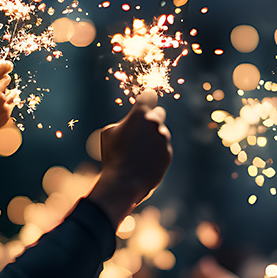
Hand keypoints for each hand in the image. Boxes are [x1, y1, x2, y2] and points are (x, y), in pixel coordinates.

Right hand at [0, 61, 15, 141]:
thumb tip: (8, 66)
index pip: (3, 67)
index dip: (7, 65)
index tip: (9, 66)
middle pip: (7, 79)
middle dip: (2, 83)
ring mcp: (3, 102)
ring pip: (13, 92)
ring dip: (7, 94)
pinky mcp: (7, 113)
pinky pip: (12, 104)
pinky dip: (6, 105)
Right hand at [88, 90, 172, 221]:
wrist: (125, 182)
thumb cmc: (113, 155)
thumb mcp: (108, 133)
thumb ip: (123, 122)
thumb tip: (131, 122)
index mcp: (140, 114)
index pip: (149, 95)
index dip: (146, 98)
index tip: (145, 101)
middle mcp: (155, 123)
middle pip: (159, 113)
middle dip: (150, 119)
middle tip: (140, 129)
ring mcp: (163, 139)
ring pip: (160, 133)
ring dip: (152, 138)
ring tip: (137, 152)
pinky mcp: (168, 153)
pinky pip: (162, 149)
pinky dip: (155, 153)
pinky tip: (143, 162)